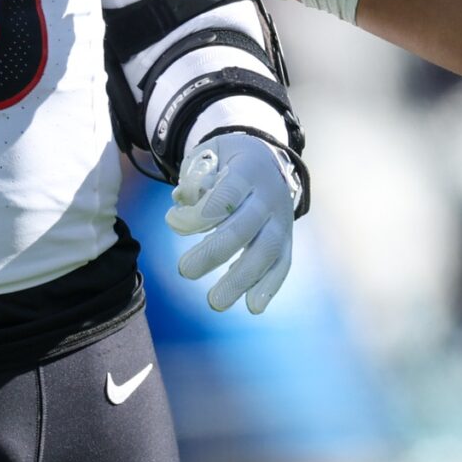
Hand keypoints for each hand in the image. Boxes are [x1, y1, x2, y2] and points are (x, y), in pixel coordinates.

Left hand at [168, 133, 299, 313]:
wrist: (268, 158)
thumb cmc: (228, 161)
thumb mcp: (209, 154)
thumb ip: (193, 177)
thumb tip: (181, 203)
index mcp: (248, 170)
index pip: (226, 194)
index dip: (200, 214)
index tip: (174, 223)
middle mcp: (269, 195)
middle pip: (244, 227)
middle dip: (213, 252)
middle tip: (185, 271)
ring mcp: (281, 218)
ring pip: (267, 250)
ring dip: (241, 279)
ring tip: (215, 302)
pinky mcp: (287, 238)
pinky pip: (282, 263)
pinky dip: (270, 286)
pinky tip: (253, 307)